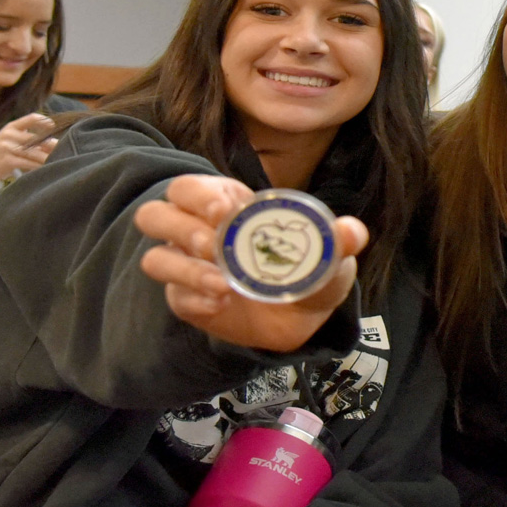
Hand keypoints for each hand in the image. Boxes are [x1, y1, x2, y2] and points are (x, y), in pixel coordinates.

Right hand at [0, 112, 56, 185]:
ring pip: (34, 152)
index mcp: (11, 127)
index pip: (30, 118)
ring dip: (47, 158)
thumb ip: (26, 140)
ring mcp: (7, 147)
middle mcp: (9, 135)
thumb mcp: (8, 140)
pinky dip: (38, 166)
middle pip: (35, 139)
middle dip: (51, 145)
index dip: (44, 121)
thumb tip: (53, 143)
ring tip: (59, 160)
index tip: (54, 127)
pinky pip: (28, 163)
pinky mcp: (7, 161)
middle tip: (64, 149)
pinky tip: (46, 169)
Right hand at [134, 175, 368, 352]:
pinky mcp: (187, 300)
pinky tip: (222, 304)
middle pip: (154, 214)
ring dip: (184, 269)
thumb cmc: (306, 269)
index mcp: (224, 202)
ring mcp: (187, 267)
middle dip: (179, 226)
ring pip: (156, 258)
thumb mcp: (328, 254)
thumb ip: (338, 240)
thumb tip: (352, 231)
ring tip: (223, 283)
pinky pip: (175, 298)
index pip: (190, 187)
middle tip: (213, 244)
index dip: (200, 195)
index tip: (227, 210)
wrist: (302, 318)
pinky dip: (196, 300)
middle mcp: (195, 230)